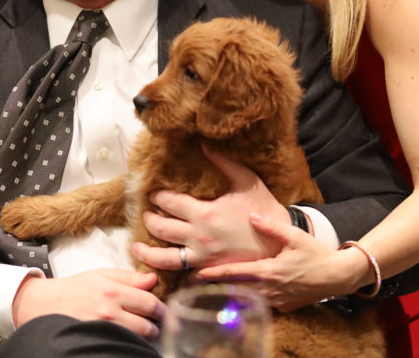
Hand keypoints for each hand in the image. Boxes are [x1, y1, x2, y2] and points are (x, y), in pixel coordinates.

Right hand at [12, 269, 164, 339]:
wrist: (44, 305)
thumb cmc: (73, 289)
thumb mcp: (100, 275)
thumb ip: (128, 277)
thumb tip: (153, 279)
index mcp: (112, 291)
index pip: (149, 302)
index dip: (161, 309)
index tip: (164, 312)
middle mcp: (109, 311)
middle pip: (147, 324)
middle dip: (157, 325)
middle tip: (160, 325)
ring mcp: (103, 329)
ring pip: (137, 338)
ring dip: (147, 337)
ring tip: (147, 334)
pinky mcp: (96, 341)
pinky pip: (122, 345)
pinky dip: (130, 343)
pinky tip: (130, 340)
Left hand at [132, 145, 289, 269]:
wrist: (280, 243)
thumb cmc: (264, 209)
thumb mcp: (246, 181)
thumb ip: (223, 163)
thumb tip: (204, 144)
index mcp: (205, 212)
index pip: (168, 202)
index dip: (157, 196)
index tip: (153, 193)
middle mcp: (199, 236)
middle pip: (160, 228)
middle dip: (149, 219)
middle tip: (147, 213)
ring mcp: (202, 257)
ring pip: (164, 258)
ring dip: (146, 252)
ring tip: (137, 246)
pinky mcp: (209, 271)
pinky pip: (182, 273)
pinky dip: (167, 270)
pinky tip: (160, 265)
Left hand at [194, 213, 362, 311]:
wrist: (338, 276)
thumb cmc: (316, 253)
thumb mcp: (295, 236)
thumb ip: (271, 226)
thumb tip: (252, 215)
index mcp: (268, 271)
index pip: (235, 273)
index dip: (214, 273)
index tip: (197, 273)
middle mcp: (270, 289)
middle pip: (236, 288)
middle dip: (217, 284)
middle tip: (196, 279)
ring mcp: (277, 301)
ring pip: (247, 298)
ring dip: (232, 292)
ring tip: (213, 286)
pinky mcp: (284, 307)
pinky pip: (262, 304)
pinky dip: (250, 299)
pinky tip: (242, 293)